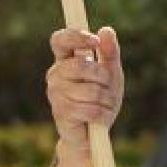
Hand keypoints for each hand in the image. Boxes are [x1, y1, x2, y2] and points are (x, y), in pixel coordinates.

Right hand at [46, 27, 123, 158]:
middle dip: (102, 76)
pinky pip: (89, 109)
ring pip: (89, 90)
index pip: (60, 40)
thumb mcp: (110, 74)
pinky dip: (102, 114)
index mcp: (65, 60)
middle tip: (107, 85)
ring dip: (106, 99)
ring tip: (104, 105)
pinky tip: (101, 118)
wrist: (92, 136)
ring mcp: (55, 94)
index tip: (94, 40)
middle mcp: (56, 74)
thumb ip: (109, 52)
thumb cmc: (100, 100)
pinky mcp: (61, 113)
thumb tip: (106, 30)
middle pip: (79, 65)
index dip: (75, 36)